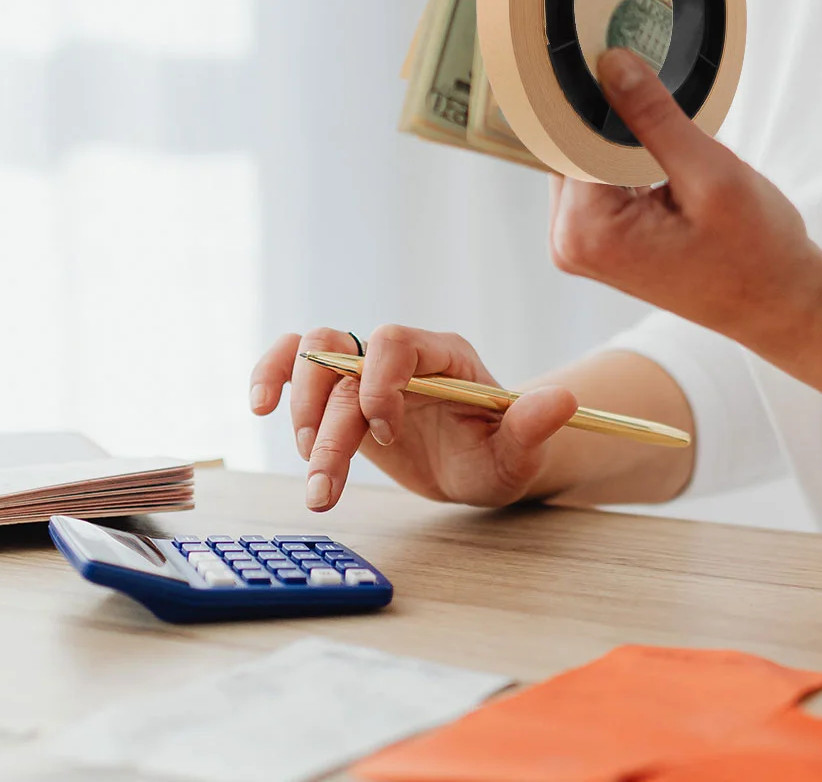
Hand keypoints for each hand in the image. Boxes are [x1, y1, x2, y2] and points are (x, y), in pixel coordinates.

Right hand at [249, 324, 577, 512]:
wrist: (480, 463)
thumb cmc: (501, 453)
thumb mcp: (520, 450)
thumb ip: (532, 425)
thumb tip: (562, 400)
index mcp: (443, 355)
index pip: (396, 341)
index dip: (379, 382)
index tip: (386, 434)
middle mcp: (401, 355)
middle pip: (345, 356)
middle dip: (331, 420)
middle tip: (328, 480)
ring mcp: (367, 370)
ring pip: (313, 358)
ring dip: (301, 414)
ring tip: (315, 473)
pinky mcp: (341, 393)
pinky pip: (296, 364)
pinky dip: (272, 375)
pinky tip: (259, 405)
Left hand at [548, 49, 821, 351]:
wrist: (777, 302)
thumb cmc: (755, 251)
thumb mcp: (710, 173)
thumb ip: (654, 117)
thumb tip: (610, 63)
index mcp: (586, 230)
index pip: (566, 135)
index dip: (592, 91)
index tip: (613, 49)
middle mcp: (569, 240)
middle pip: (568, 145)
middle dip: (605, 112)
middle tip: (642, 70)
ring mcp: (581, 243)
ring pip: (584, 157)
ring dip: (618, 133)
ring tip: (659, 113)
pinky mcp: (599, 239)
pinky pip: (598, 176)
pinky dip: (624, 154)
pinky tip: (657, 143)